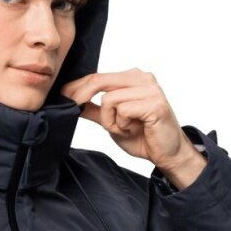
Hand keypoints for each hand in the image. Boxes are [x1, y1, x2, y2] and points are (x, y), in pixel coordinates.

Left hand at [60, 68, 204, 179]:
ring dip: (110, 120)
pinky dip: (122, 124)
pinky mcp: (154, 103)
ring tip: (125, 128)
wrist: (168, 154)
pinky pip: (122, 110)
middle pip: (99, 81)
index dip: (77, 86)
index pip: (98, 76)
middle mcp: (143, 78)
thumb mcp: (113, 121)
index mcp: (133, 78)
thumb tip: (74, 102)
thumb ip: (96, 110)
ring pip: (109, 99)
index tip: (62, 94)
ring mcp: (150, 89)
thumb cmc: (143, 136)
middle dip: (82, 96)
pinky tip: (135, 129)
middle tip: (73, 107)